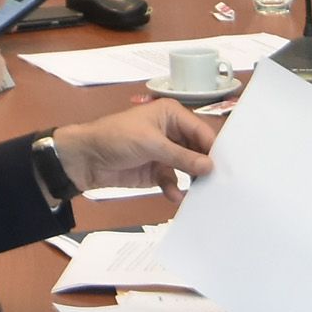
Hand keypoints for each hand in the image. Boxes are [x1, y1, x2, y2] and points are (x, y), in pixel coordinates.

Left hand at [49, 102, 216, 196]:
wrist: (85, 158)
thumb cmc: (115, 138)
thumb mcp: (151, 144)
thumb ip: (181, 157)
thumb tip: (209, 166)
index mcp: (172, 115)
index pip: (201, 131)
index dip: (213, 149)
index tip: (226, 167)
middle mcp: (172, 132)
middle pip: (198, 150)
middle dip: (205, 166)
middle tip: (219, 184)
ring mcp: (164, 153)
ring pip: (188, 168)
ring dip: (192, 180)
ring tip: (202, 194)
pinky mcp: (156, 171)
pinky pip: (173, 181)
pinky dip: (175, 189)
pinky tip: (175, 197)